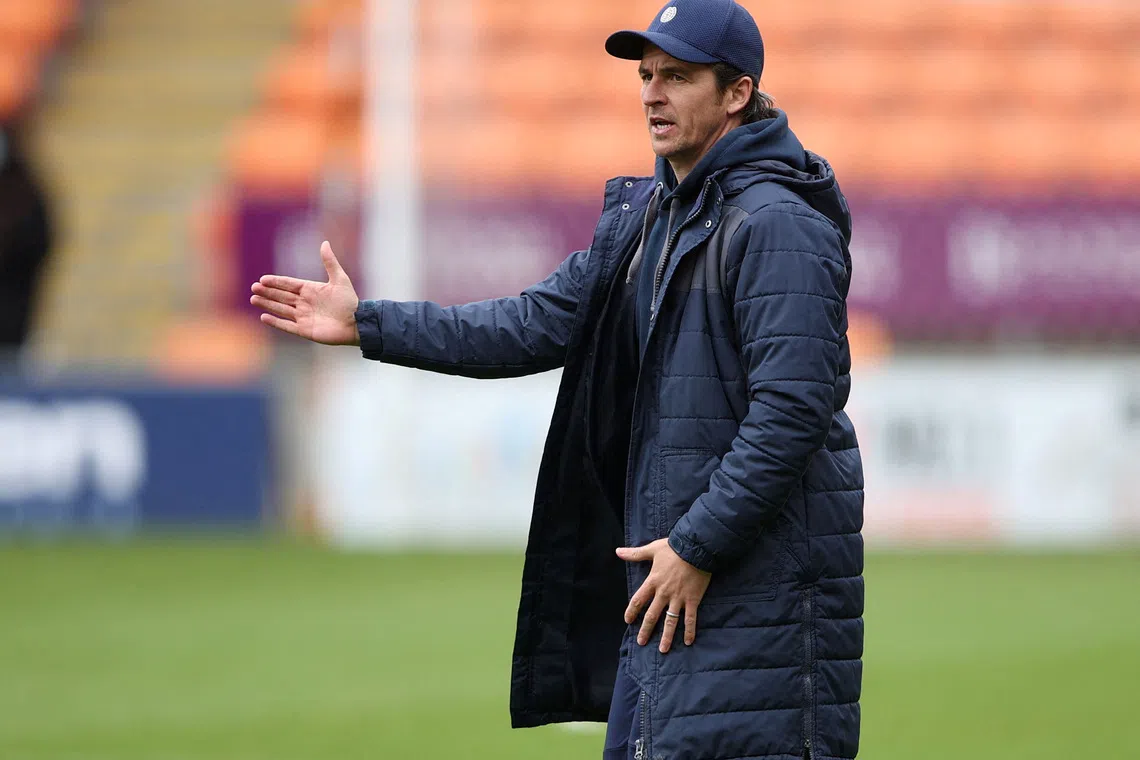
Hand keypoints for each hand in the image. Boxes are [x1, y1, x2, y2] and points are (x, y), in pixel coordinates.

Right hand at [250, 241, 360, 345]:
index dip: (276, 282)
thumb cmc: (349, 302)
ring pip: (281, 309)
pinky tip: (264, 317)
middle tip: (253, 288)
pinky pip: (287, 325)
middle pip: (282, 296)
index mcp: (311, 290)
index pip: (289, 284)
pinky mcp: (305, 330)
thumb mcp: (340, 279)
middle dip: (268, 292)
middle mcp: (305, 303)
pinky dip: (276, 322)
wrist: (357, 323)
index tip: (263, 279)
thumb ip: (330, 262)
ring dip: (267, 304)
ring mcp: (304, 317)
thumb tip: (325, 243)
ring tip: (254, 299)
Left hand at [617, 539, 711, 653]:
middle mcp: (664, 593)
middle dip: (646, 630)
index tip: (628, 621)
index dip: (632, 612)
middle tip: (641, 642)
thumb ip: (635, 554)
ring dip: (666, 636)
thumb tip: (618, 551)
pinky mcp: (692, 600)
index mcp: (653, 581)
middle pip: (652, 615)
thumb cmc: (674, 548)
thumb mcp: (652, 549)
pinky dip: (690, 630)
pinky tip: (688, 642)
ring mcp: (678, 598)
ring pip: (670, 621)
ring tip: (662, 650)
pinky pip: (690, 618)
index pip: (638, 600)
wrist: (696, 548)